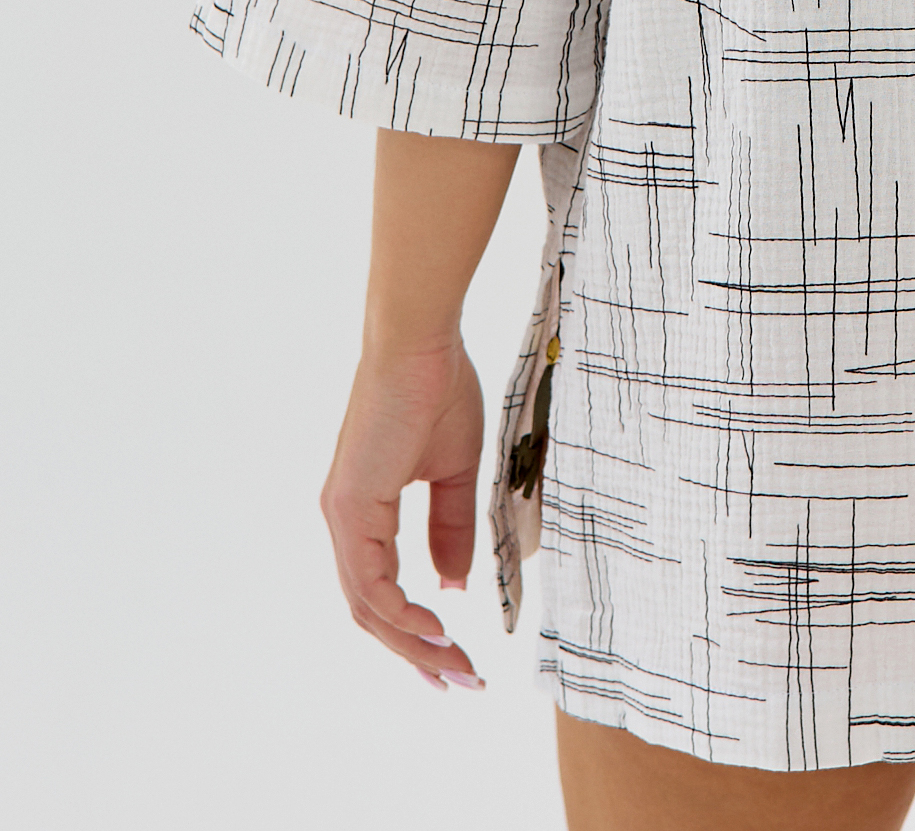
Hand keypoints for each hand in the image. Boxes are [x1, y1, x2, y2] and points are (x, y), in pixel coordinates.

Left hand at [320, 333, 487, 693]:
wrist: (420, 343)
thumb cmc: (438, 390)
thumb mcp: (455, 472)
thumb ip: (450, 530)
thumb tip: (451, 588)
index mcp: (365, 513)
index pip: (382, 593)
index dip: (415, 633)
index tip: (454, 659)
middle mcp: (345, 521)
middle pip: (372, 612)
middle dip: (417, 654)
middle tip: (460, 682)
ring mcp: (343, 515)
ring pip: (368, 605)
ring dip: (412, 643)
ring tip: (455, 666)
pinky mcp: (349, 505)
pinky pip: (370, 579)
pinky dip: (401, 611)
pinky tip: (436, 627)